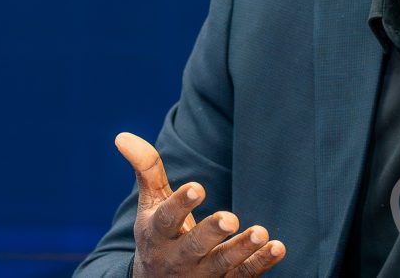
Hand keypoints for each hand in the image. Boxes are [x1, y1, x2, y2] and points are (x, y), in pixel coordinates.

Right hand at [114, 132, 285, 276]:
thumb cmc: (159, 235)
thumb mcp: (150, 205)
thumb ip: (147, 171)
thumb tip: (122, 136)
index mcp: (156, 235)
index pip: (166, 220)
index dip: (180, 204)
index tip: (197, 187)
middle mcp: (177, 258)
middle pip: (193, 246)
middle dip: (210, 232)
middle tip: (230, 218)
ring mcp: (201, 275)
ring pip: (222, 264)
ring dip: (242, 249)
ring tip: (261, 233)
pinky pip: (243, 276)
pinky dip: (260, 263)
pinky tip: (277, 247)